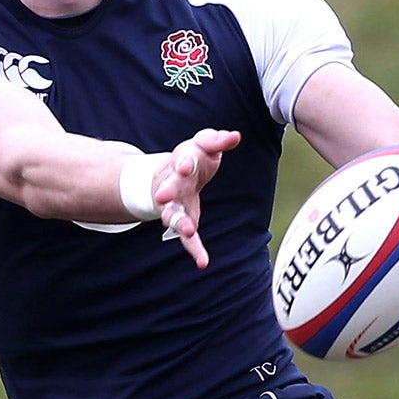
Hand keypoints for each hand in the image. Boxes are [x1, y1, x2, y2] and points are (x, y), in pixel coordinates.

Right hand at [153, 128, 241, 268]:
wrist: (170, 173)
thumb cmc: (192, 156)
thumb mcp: (203, 144)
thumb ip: (218, 140)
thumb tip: (236, 136)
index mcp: (181, 161)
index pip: (182, 160)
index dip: (183, 163)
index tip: (184, 165)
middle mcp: (173, 184)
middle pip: (169, 187)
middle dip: (167, 191)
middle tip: (162, 195)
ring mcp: (174, 204)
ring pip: (172, 214)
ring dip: (177, 222)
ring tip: (187, 230)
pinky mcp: (181, 219)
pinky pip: (186, 237)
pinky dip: (194, 249)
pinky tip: (203, 262)